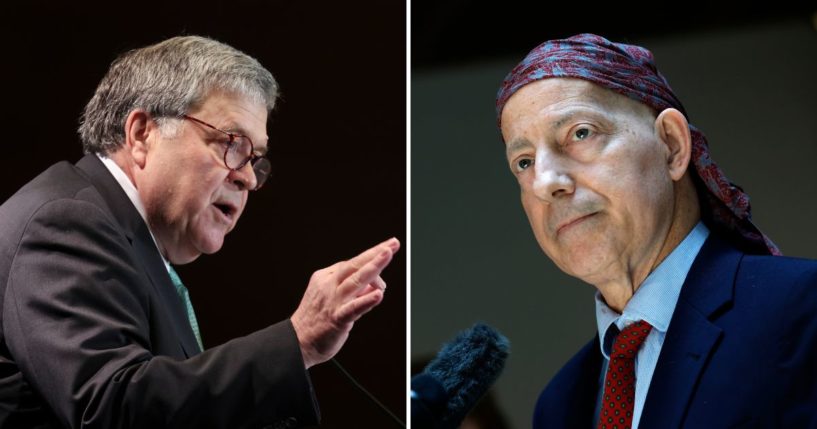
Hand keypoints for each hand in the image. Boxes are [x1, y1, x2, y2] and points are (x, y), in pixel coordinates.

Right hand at [290, 237, 399, 367]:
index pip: (352, 264)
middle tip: (392, 244)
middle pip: (354, 265)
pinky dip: (366, 300)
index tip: (388, 247)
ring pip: (355, 281)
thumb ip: (354, 290)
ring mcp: (333, 301)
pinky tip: (378, 295)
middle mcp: (328, 286)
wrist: (297, 342)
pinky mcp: (336, 318)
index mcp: (325, 278)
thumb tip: (375, 284)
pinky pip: (353, 308)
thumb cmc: (316, 320)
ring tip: (387, 255)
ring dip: (373, 268)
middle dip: (374, 253)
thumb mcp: (331, 297)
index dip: (372, 256)